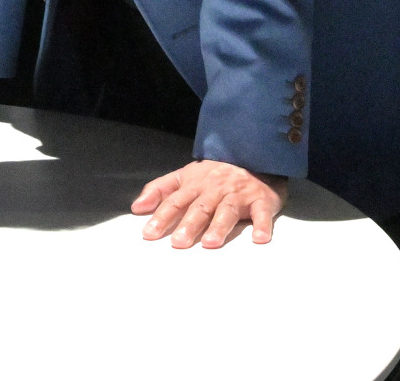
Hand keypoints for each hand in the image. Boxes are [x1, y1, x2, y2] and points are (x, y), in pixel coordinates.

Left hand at [132, 160, 288, 248]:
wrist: (253, 158)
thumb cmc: (216, 174)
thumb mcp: (185, 176)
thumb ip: (160, 190)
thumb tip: (136, 207)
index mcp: (195, 184)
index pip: (175, 201)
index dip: (162, 216)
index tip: (149, 234)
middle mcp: (215, 189)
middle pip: (200, 208)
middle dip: (189, 224)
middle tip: (178, 242)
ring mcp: (238, 194)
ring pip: (227, 211)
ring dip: (219, 226)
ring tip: (210, 243)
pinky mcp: (261, 200)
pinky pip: (262, 213)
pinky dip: (262, 225)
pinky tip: (259, 238)